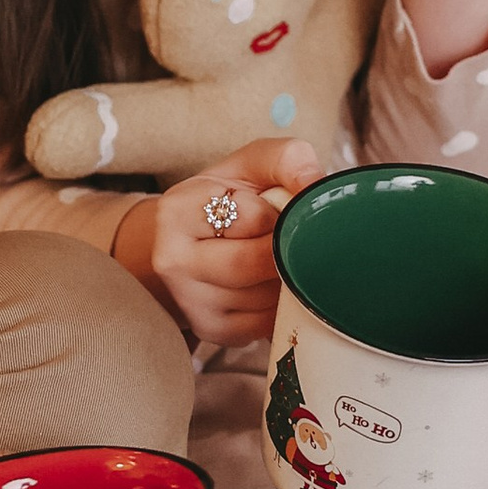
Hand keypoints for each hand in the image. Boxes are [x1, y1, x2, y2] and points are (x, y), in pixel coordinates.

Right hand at [115, 136, 317, 347]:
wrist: (191, 242)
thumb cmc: (228, 199)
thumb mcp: (249, 166)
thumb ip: (285, 159)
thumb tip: (313, 184)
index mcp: (178, 211)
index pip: (250, 216)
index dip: (275, 212)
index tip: (271, 208)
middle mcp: (174, 260)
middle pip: (255, 263)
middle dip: (285, 249)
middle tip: (291, 236)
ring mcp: (191, 301)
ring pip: (265, 297)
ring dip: (287, 278)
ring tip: (279, 257)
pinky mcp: (211, 329)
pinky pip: (266, 322)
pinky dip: (281, 304)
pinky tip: (271, 283)